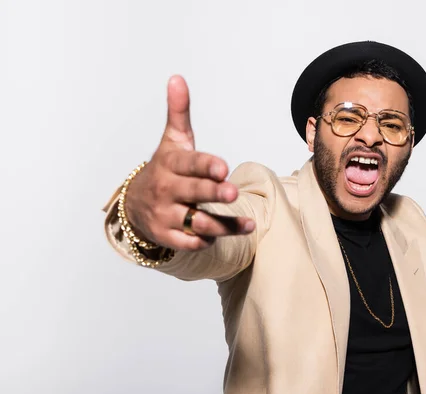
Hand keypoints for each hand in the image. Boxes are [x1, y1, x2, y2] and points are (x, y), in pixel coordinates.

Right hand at [124, 75, 254, 250]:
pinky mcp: (166, 236)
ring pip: (196, 222)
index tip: (222, 166)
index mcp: (170, 164)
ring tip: (250, 225)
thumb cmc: (164, 168)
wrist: (134, 204)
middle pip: (193, 192)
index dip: (205, 165)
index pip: (189, 164)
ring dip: (223, 225)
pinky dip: (207, 241)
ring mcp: (165, 214)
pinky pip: (189, 242)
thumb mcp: (171, 141)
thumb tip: (177, 78)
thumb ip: (178, 112)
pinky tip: (225, 235)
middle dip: (213, 192)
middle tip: (234, 192)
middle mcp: (166, 189)